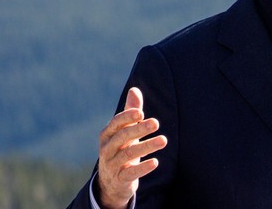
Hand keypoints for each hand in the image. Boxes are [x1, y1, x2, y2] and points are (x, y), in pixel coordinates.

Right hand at [96, 87, 167, 208]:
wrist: (111, 182)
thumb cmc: (121, 149)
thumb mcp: (125, 132)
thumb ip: (130, 112)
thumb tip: (134, 89)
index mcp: (107, 134)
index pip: (116, 123)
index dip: (127, 117)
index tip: (141, 113)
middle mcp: (107, 148)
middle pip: (123, 137)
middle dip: (139, 129)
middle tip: (156, 123)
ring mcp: (112, 164)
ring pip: (128, 154)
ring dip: (147, 146)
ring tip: (164, 140)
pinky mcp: (119, 179)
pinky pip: (130, 173)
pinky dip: (142, 168)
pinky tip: (155, 162)